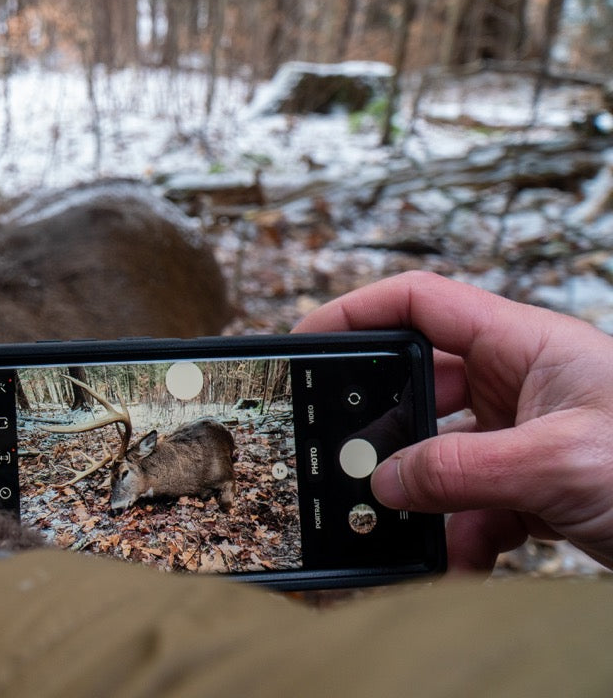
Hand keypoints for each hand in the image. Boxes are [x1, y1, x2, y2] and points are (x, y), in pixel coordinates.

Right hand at [294, 271, 612, 570]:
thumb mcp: (556, 463)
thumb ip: (459, 469)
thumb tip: (384, 481)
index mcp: (526, 344)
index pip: (421, 304)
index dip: (357, 312)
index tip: (306, 342)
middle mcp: (521, 383)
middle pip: (421, 387)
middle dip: (386, 433)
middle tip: (349, 464)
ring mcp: (527, 436)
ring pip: (443, 455)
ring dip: (428, 500)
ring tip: (420, 531)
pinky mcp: (536, 485)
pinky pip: (472, 502)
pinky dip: (460, 533)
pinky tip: (465, 558)